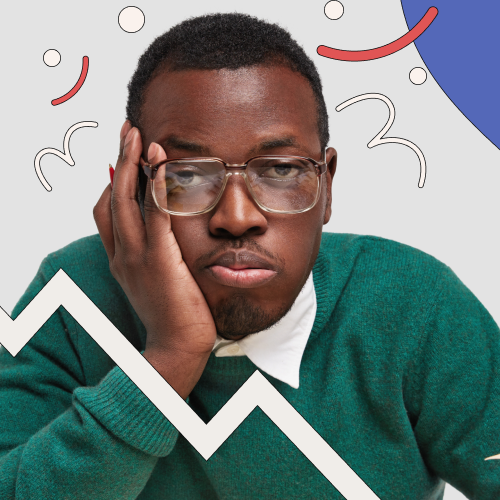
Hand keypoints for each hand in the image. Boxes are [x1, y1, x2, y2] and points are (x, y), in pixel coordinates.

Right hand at [93, 121, 216, 397]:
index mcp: (120, 258)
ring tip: (139, 136)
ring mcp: (136, 257)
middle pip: (110, 197)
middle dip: (118, 160)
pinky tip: (162, 164)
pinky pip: (155, 216)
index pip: (106, 211)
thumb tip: (165, 233)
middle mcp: (122, 254)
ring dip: (130, 164)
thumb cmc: (173, 314)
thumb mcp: (156, 281)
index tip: (125, 158)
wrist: (177, 347)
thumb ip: (154, 254)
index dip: (112, 181)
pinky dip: (156, 188)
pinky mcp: (159, 261)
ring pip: (124, 201)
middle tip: (126, 131)